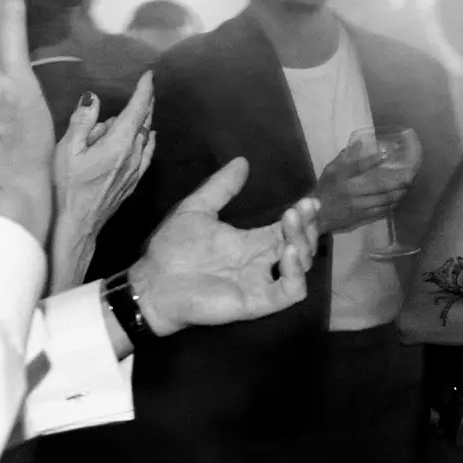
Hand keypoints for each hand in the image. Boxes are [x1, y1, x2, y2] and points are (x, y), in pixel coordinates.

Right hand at [50, 74, 155, 291]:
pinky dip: (148, 140)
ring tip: (143, 108)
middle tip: (147, 87)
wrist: (75, 226)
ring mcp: (135, 171)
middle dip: (147, 103)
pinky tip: (147, 137)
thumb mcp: (66, 151)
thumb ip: (82, 123)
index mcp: (118, 145)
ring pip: (147, 138)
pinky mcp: (132, 182)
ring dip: (146, 121)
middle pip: (146, 123)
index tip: (149, 75)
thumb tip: (94, 99)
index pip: (137, 111)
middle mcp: (132, 156)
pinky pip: (146, 154)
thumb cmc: (64, 188)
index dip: (144, 91)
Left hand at [128, 159, 320, 335]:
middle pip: (303, 245)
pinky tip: (287, 251)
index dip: (303, 216)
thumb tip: (242, 161)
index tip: (309, 200)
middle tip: (302, 208)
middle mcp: (263, 262)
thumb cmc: (172, 250)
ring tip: (291, 221)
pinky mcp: (259, 301)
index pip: (288, 229)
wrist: (152, 283)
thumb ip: (220, 187)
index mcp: (253, 243)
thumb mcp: (196, 210)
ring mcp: (263, 282)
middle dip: (308, 226)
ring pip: (302, 266)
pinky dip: (296, 273)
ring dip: (304, 242)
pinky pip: (291, 291)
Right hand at [310, 138, 410, 234]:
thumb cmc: (324, 189)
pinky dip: (392, 205)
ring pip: (383, 199)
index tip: (388, 154)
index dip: (373, 160)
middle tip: (410, 176)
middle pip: (378, 185)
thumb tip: (360, 143)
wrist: (317, 215)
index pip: (358, 166)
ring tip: (408, 187)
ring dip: (398, 193)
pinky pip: (381, 210)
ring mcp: (358, 205)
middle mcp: (351, 191)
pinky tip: (399, 200)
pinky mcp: (361, 216)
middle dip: (396, 181)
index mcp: (341, 177)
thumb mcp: (330, 170)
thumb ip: (345, 158)